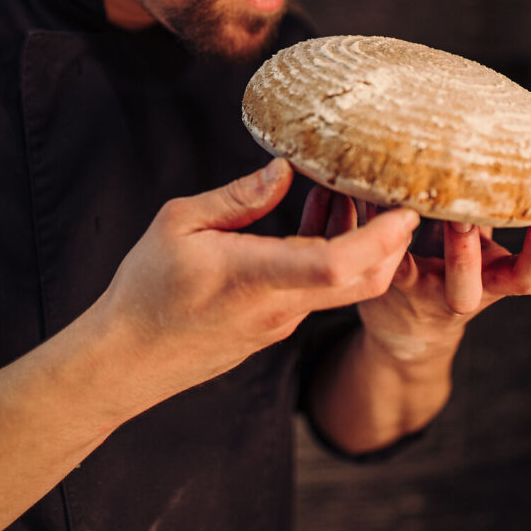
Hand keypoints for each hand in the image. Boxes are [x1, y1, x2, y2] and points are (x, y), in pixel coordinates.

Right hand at [96, 159, 418, 405]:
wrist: (125, 360)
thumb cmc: (145, 289)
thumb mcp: (179, 224)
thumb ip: (237, 197)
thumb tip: (284, 170)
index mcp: (254, 277)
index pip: (335, 265)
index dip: (379, 238)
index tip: (404, 209)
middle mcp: (278, 308)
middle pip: (363, 281)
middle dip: (394, 242)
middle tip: (401, 194)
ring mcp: (280, 323)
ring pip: (345, 287)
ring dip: (363, 246)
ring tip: (353, 195)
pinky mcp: (275, 328)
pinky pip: (320, 293)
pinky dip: (335, 259)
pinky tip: (318, 223)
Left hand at [299, 186, 530, 364]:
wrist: (405, 324)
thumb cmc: (449, 270)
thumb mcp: (478, 249)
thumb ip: (485, 213)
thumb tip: (492, 143)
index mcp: (492, 280)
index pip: (527, 278)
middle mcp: (460, 294)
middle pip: (469, 287)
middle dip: (466, 252)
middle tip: (465, 214)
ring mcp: (418, 293)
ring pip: (403, 276)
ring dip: (394, 241)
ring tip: (403, 208)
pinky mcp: (382, 285)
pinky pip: (373, 256)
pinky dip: (366, 223)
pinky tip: (355, 191)